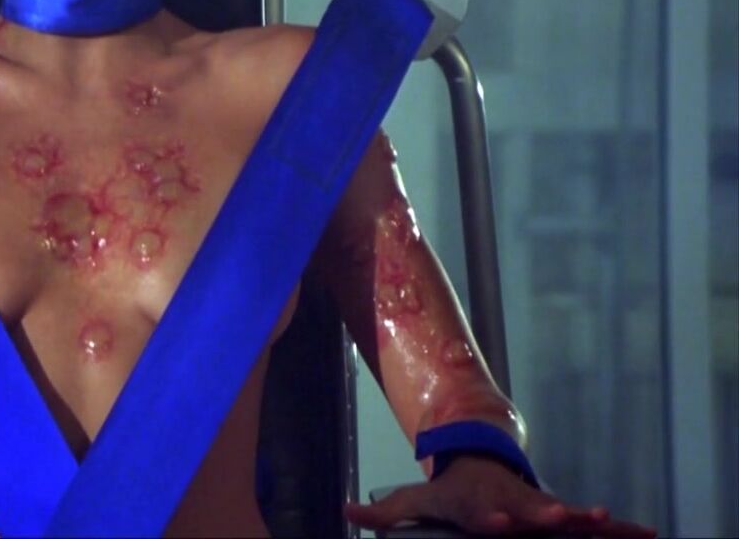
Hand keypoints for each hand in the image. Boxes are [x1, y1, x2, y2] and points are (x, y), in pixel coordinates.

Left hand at [345, 455, 657, 537]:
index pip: (483, 513)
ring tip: (619, 523)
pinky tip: (651, 533)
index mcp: (478, 505)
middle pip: (531, 512)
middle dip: (549, 516)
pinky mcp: (561, 518)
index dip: (489, 519)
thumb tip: (344, 509)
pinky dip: (621, 529)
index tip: (497, 523)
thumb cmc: (446, 493)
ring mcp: (539, 509)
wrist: (480, 463)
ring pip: (571, 517)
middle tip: (567, 519)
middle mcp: (513, 505)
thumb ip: (380, 512)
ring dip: (596, 523)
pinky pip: (594, 528)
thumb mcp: (411, 500)